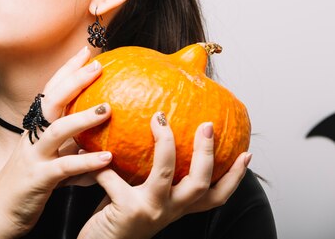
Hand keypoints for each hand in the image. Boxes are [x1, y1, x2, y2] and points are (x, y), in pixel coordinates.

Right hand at [0, 46, 113, 235]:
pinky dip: (86, 162)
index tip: (86, 51)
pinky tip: (107, 158)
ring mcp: (34, 156)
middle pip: (52, 100)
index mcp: (36, 128)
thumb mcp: (53, 163)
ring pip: (56, 130)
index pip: (51, 91)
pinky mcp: (38, 179)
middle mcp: (32, 136)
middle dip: (74, 80)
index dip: (67, 70)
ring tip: (108, 108)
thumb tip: (105, 147)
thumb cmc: (29, 187)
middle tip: (97, 65)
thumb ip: (75, 152)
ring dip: (83, 117)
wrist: (0, 214)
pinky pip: (64, 168)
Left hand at [77, 115, 250, 238]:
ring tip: (160, 119)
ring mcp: (152, 210)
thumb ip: (148, 173)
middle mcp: (170, 210)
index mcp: (176, 207)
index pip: (216, 195)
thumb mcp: (140, 194)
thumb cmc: (115, 217)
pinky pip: (114, 176)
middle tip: (207, 124)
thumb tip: (152, 131)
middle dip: (207, 151)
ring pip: (168, 172)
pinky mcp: (129, 210)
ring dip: (166, 143)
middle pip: (202, 181)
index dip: (235, 177)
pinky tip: (88, 147)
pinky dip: (102, 162)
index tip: (247, 153)